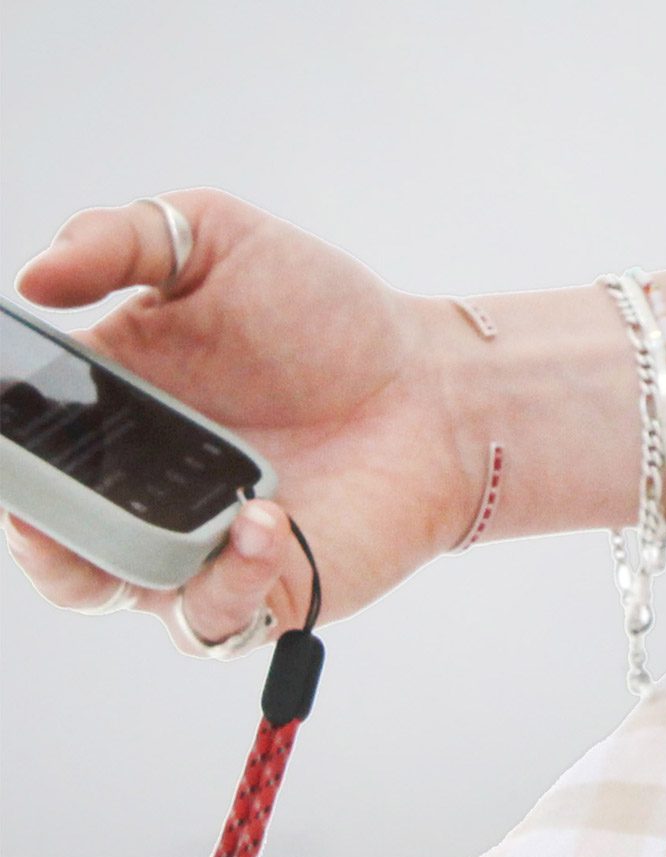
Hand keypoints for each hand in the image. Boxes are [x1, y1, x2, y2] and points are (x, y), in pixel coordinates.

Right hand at [3, 188, 482, 652]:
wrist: (432, 384)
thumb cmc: (321, 315)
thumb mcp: (221, 243)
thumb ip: (123, 240)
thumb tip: (34, 275)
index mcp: (98, 403)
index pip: (15, 436)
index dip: (4, 439)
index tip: (7, 408)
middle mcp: (121, 484)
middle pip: (31, 519)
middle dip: (27, 507)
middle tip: (40, 486)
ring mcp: (179, 546)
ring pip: (91, 583)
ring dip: (109, 552)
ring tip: (165, 507)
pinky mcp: (251, 591)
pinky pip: (207, 616)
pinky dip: (225, 577)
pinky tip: (262, 519)